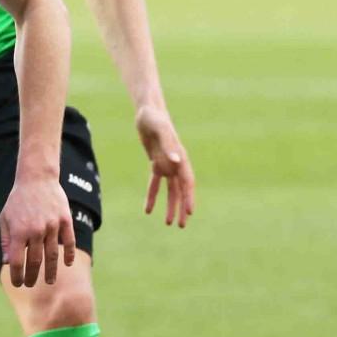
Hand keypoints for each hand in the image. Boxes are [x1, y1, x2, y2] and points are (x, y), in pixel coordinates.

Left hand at [0, 174, 75, 287]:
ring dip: (51, 271)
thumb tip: (7, 263)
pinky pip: (69, 242)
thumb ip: (5, 241)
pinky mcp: (65, 220)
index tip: (18, 284)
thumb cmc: (17, 200)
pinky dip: (69, 254)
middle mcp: (35, 231)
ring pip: (53, 255)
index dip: (17, 276)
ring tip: (49, 281)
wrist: (37, 178)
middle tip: (31, 285)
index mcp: (18, 232)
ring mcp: (52, 226)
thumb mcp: (5, 219)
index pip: (17, 262)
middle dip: (32, 277)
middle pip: (35, 262)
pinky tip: (67, 264)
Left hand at [136, 106, 195, 227]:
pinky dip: (152, 196)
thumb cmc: (154, 118)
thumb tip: (176, 162)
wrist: (147, 111)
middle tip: (182, 225)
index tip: (189, 212)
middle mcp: (176, 163)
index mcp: (181, 158)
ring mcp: (167, 164)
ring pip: (170, 190)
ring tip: (168, 223)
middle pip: (181, 190)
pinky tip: (148, 210)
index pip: (187, 182)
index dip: (189, 197)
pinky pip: (155, 183)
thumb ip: (168, 146)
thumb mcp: (160, 130)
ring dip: (170, 206)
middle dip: (182, 208)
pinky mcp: (156, 163)